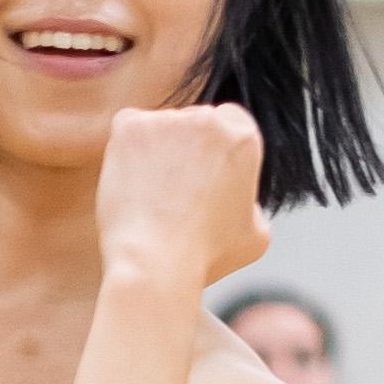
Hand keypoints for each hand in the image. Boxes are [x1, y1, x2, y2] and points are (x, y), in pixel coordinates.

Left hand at [98, 101, 267, 305]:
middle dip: (185, 149)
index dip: (214, 150)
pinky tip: (132, 182)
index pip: (230, 122)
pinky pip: (129, 128)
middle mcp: (208, 119)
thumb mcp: (256, 235)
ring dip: (157, 151)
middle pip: (194, 122)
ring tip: (152, 195)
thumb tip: (244, 200)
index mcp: (244, 139)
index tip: (203, 175)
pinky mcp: (131, 127)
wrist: (154, 263)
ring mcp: (167, 120)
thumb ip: (253, 205)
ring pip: (160, 127)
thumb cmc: (204, 257)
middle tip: (174, 189)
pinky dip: (127, 151)